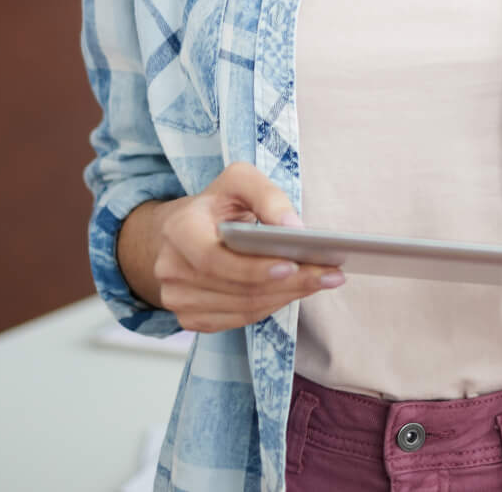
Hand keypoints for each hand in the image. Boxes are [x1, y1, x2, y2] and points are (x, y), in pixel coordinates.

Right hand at [150, 162, 343, 333]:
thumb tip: (294, 229)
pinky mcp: (190, 318)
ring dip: (287, 296)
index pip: (213, 259)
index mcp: (178, 230)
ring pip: (243, 308)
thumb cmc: (216, 204)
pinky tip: (296, 291)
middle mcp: (171, 269)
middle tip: (330, 274)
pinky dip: (272, 306)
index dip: (253, 268)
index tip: (293, 264)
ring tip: (322, 280)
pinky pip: (239, 319)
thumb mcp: (239, 180)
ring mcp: (178, 298)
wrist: (180, 231)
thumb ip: (267, 195)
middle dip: (289, 283)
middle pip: (237, 288)